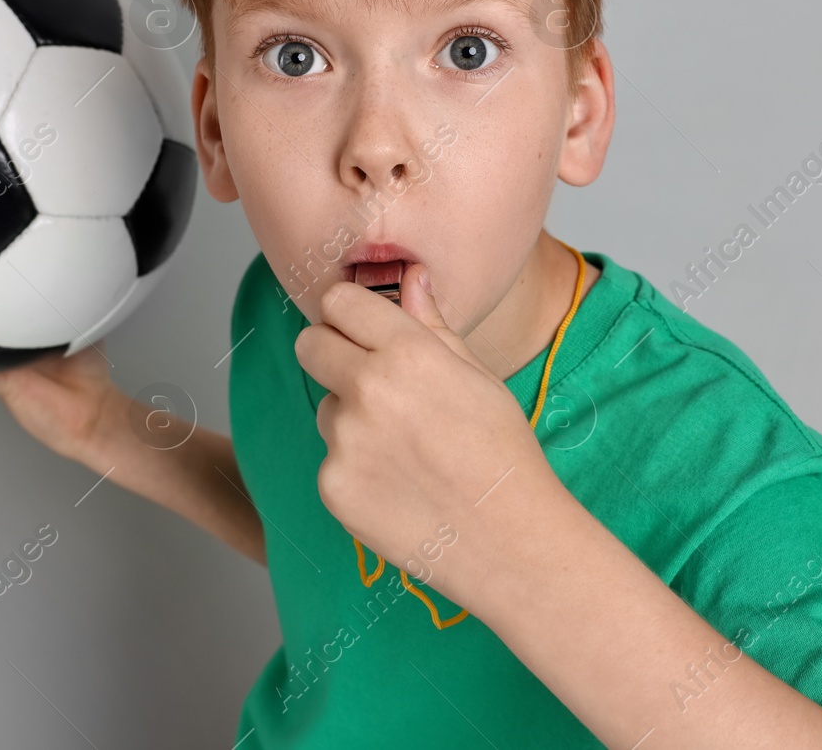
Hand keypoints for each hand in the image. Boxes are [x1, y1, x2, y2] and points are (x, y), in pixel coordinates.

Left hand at [295, 263, 556, 603]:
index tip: (361, 329)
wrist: (511, 542)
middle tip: (370, 382)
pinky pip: (331, 459)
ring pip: (326, 408)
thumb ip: (432, 325)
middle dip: (332, 353)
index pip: (338, 302)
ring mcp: (345, 441)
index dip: (350, 314)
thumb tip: (411, 279)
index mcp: (408, 352)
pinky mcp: (332, 487)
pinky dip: (356, 469)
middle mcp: (368, 390)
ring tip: (406, 450)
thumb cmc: (504, 455)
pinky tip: (400, 485)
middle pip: (310, 345)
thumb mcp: (478, 377)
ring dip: (351, 419)